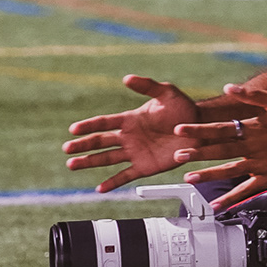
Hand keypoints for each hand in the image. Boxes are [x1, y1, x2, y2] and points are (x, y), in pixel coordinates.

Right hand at [62, 75, 201, 192]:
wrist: (200, 128)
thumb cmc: (184, 109)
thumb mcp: (166, 93)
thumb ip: (147, 86)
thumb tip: (127, 78)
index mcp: (130, 119)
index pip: (104, 123)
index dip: (88, 126)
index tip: (73, 130)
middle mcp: (129, 137)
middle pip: (100, 142)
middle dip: (82, 145)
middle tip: (67, 149)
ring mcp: (135, 153)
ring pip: (107, 159)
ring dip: (89, 162)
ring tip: (72, 165)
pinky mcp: (145, 166)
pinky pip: (125, 175)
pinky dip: (112, 182)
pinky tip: (99, 188)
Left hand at [175, 84, 266, 208]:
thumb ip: (252, 95)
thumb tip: (229, 88)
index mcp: (255, 128)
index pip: (220, 129)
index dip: (199, 130)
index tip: (180, 131)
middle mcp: (255, 148)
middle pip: (220, 151)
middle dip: (197, 153)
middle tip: (177, 155)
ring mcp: (261, 166)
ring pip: (230, 171)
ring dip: (208, 175)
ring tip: (189, 178)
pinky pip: (248, 191)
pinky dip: (232, 199)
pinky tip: (218, 205)